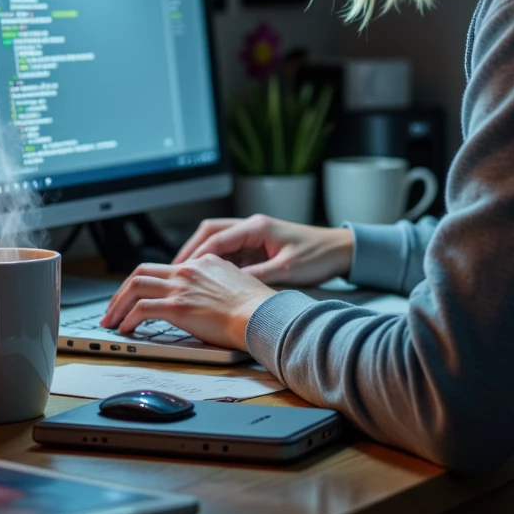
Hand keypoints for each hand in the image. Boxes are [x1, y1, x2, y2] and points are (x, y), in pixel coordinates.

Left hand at [98, 256, 274, 351]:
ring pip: (135, 286)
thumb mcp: (235, 283)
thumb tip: (205, 297)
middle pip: (141, 272)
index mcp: (202, 262)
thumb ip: (214, 284)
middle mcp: (188, 270)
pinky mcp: (177, 306)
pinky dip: (128, 319)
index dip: (145, 283)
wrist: (261, 315)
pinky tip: (126, 330)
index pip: (164, 268)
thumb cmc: (255, 307)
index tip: (137, 297)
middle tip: (113, 307)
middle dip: (121, 291)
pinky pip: (142, 310)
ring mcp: (181, 287)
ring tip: (111, 321)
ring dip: (118, 304)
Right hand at [172, 214, 354, 288]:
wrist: (340, 251)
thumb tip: (229, 286)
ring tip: (185, 277)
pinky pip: (229, 252)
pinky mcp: (257, 247)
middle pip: (209, 233)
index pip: (216, 238)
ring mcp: (253, 236)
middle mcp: (251, 227)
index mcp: (257, 226)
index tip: (180, 271)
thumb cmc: (318, 256)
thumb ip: (257, 276)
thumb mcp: (286, 270)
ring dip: (200, 257)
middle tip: (174, 271)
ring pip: (217, 242)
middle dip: (190, 251)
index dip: (196, 255)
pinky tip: (207, 279)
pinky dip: (215, 264)